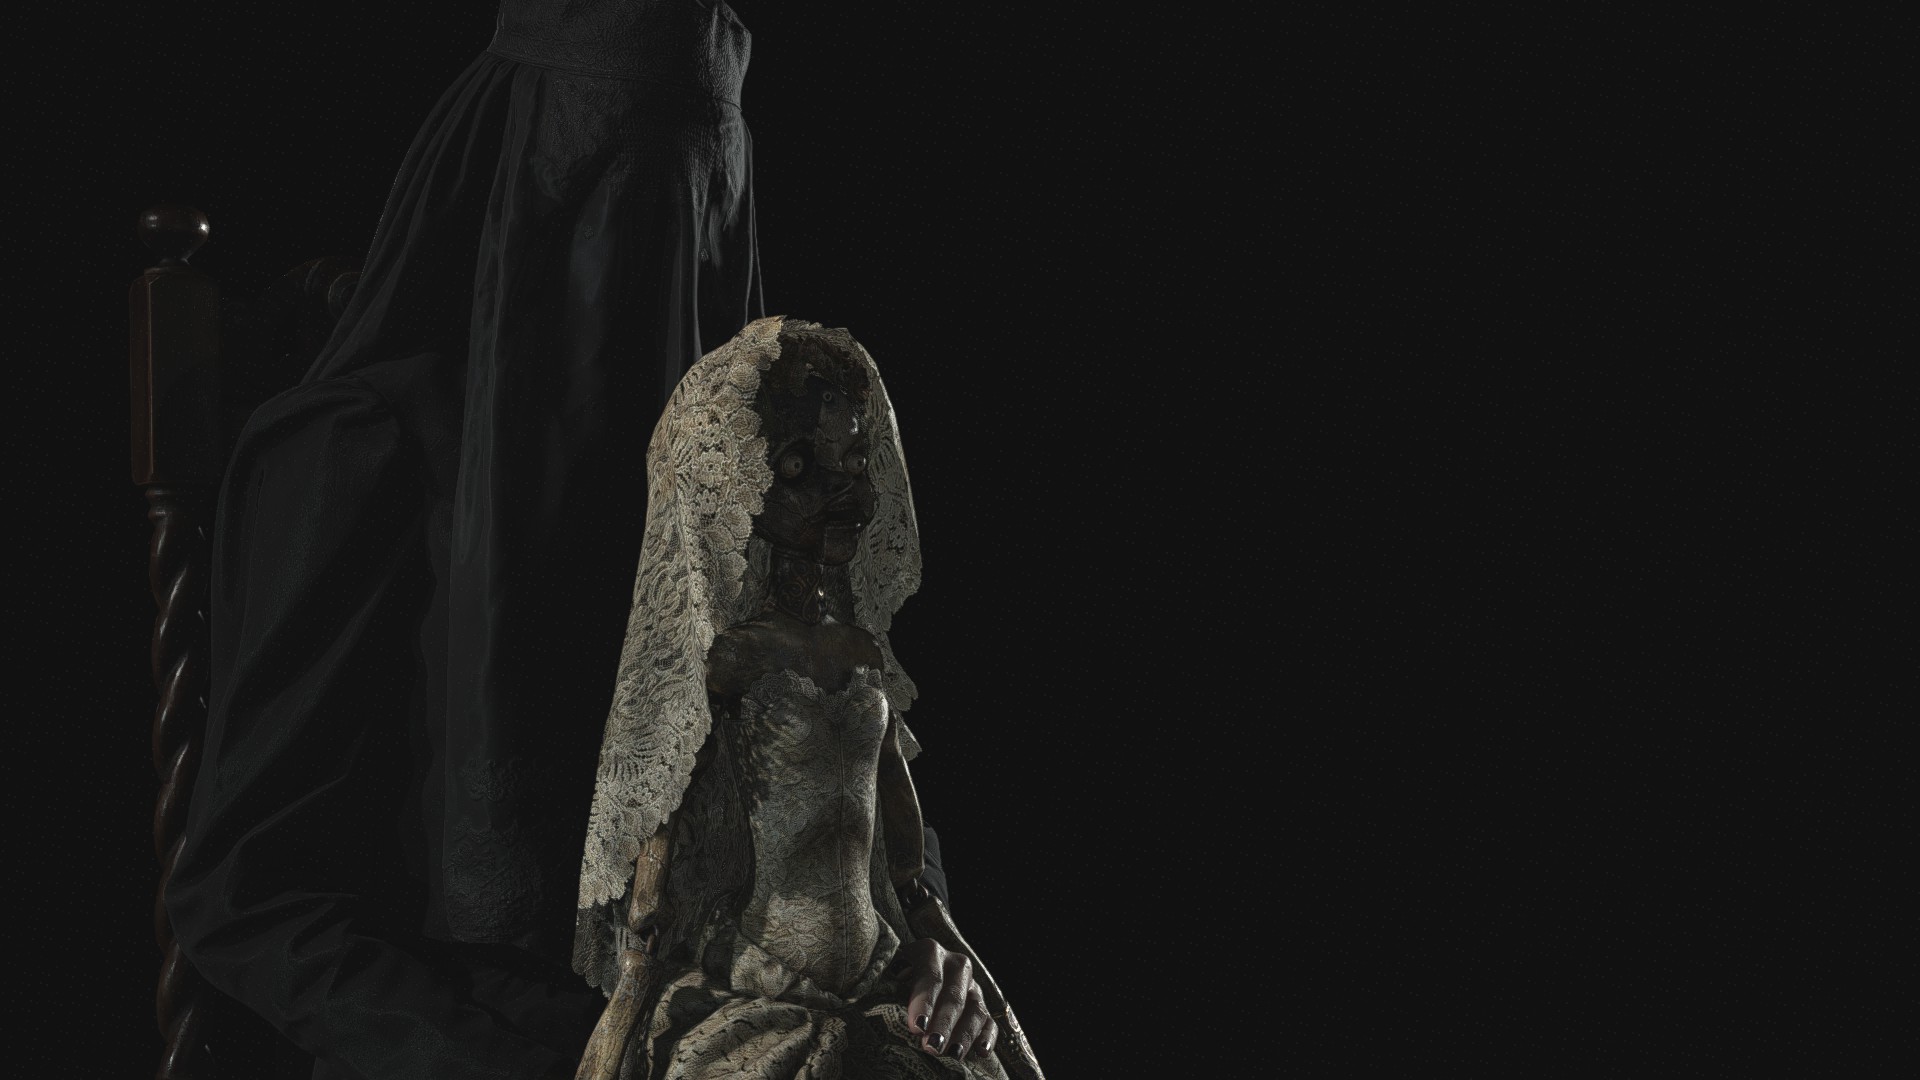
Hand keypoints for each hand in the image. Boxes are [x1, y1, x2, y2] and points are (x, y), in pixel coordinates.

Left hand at [895, 937, 996, 1060]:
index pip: (930, 976)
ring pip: (975, 1009)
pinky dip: (987, 1036)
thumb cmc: (891, 977)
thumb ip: (884, 983)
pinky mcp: (980, 1005)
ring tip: (952, 1054)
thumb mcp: (886, 972)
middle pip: (954, 996)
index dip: (924, 1001)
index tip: (916, 1026)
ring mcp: (971, 985)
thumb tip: (874, 1003)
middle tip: (932, 1047)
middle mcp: (955, 965)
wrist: (907, 973)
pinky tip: (981, 1052)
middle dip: (943, 1024)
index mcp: (929, 952)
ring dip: (964, 1034)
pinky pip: (989, 1021)